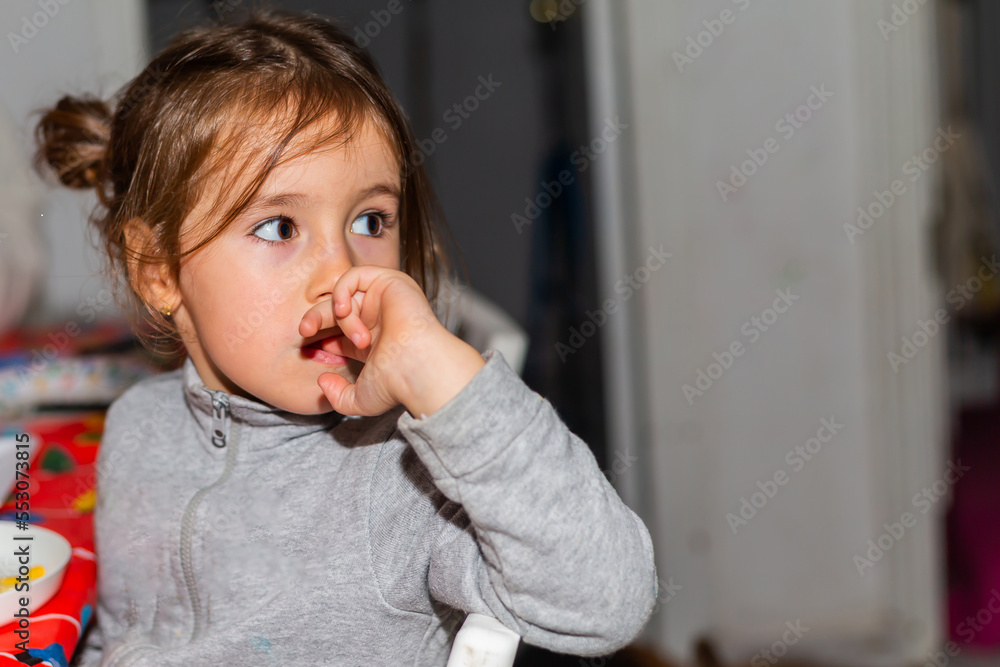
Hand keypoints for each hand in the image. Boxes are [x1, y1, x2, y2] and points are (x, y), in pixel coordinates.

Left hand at [298, 266, 484, 417]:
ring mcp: (384, 300)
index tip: (314, 348)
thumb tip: (322, 382)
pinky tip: (345, 310)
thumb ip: (337, 396)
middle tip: (305, 331)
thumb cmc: (395, 384)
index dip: (321, 336)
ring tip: (357, 336)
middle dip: (315, 318)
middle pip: (335, 310)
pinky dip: (341, 291)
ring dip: (339, 314)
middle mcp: (377, 319)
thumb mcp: (359, 399)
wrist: (417, 368)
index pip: (337, 332)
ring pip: (345, 294)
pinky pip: (354, 276)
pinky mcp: (390, 282)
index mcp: (371, 343)